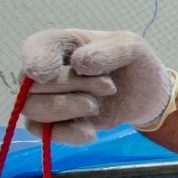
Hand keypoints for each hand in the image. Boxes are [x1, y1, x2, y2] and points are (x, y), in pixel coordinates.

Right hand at [20, 29, 172, 143]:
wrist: (145, 93)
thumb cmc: (132, 62)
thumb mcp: (131, 47)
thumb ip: (109, 50)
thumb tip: (79, 64)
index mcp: (60, 43)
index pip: (35, 47)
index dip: (36, 62)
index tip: (47, 74)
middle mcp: (46, 70)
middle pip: (32, 83)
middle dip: (71, 86)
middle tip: (109, 86)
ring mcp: (47, 97)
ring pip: (31, 108)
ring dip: (67, 108)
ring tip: (96, 105)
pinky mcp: (56, 121)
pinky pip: (42, 132)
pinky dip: (65, 133)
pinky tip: (90, 133)